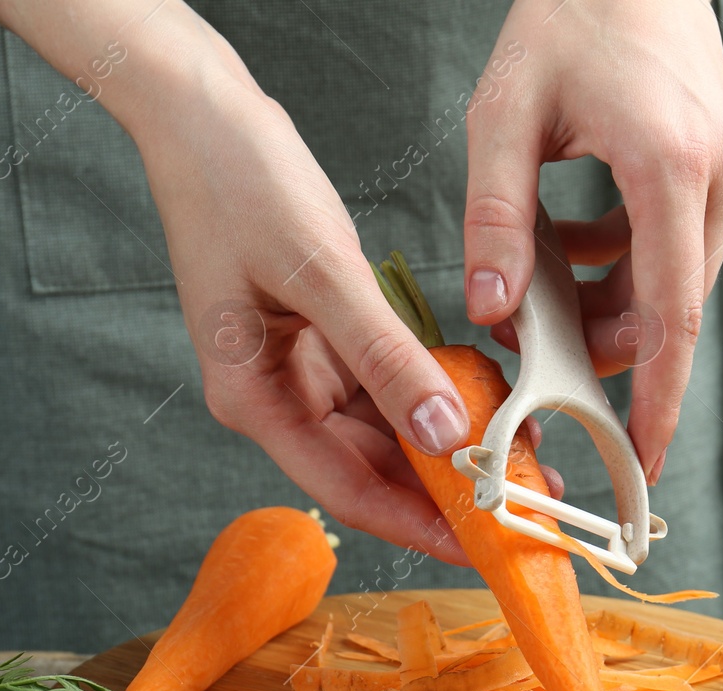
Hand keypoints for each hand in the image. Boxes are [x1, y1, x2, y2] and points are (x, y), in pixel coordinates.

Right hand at [0, 0, 473, 562]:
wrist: (198, 111)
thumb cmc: (234, 183)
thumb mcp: (320, 274)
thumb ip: (384, 358)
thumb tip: (444, 433)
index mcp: (254, 399)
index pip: (349, 490)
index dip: (421, 526)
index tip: (485, 547)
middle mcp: (275, 396)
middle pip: (371, 468)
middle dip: (447, 488)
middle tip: (524, 501)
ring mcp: (297, 367)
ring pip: (385, 428)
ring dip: (447, 439)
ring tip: (519, 450)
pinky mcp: (320, 334)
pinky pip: (385, 380)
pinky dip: (431, 386)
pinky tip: (483, 389)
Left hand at [463, 0, 722, 485]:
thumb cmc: (569, 19)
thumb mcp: (505, 116)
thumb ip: (498, 218)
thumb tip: (493, 310)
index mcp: (671, 166)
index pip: (672, 318)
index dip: (658, 400)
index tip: (644, 459)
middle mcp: (720, 177)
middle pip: (668, 311)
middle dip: (601, 344)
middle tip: (530, 339)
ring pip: (670, 287)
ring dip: (605, 303)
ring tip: (538, 276)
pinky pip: (673, 252)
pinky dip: (621, 266)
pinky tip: (569, 238)